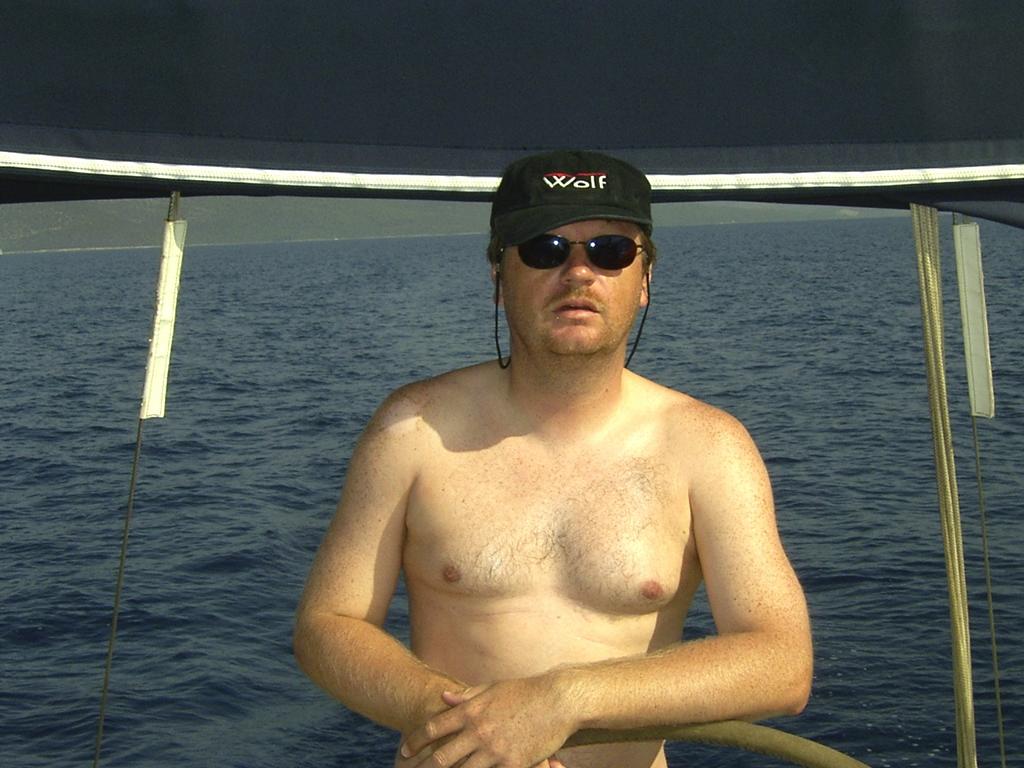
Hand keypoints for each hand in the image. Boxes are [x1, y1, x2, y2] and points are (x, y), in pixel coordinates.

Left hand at [399, 676, 574, 767]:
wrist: (558, 700)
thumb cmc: (525, 692)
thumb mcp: (492, 688)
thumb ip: (467, 696)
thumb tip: (444, 697)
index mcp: (471, 711)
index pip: (434, 728)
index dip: (416, 741)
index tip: (405, 750)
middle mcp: (478, 731)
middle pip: (441, 757)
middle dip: (424, 767)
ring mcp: (494, 750)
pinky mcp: (512, 764)